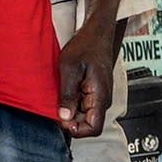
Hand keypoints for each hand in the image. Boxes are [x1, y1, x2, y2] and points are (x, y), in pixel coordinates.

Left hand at [57, 23, 117, 138]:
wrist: (97, 32)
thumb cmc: (86, 45)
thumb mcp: (69, 68)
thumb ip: (67, 94)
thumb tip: (64, 117)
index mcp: (100, 96)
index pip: (93, 129)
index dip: (76, 129)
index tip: (62, 117)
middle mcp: (104, 99)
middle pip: (87, 124)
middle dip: (70, 119)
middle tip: (57, 102)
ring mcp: (100, 96)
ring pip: (84, 115)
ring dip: (70, 109)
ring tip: (62, 92)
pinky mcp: (96, 92)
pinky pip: (84, 105)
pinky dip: (73, 102)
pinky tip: (67, 88)